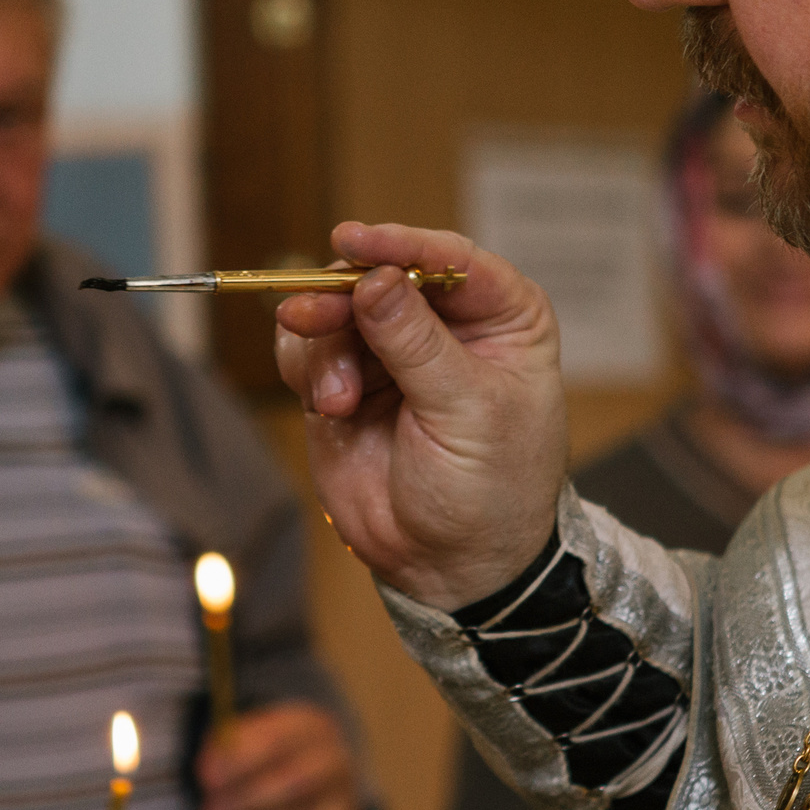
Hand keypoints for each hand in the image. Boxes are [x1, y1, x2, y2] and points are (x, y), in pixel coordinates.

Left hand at [198, 702, 362, 809]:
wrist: (314, 775)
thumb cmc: (267, 754)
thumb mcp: (247, 736)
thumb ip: (224, 748)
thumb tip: (208, 771)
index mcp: (311, 728)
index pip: (277, 742)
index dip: (241, 762)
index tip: (206, 780)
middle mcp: (336, 764)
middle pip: (296, 782)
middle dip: (246, 800)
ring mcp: (343, 804)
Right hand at [274, 223, 570, 608]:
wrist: (451, 566)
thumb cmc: (490, 491)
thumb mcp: (467, 412)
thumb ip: (417, 343)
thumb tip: (374, 278)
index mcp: (502, 318)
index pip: (450, 259)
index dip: (401, 245)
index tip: (356, 243)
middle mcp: (445, 325)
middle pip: (380, 276)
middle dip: (343, 296)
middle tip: (311, 316)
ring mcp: (390, 354)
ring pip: (336, 309)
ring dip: (325, 346)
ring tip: (337, 401)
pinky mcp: (345, 384)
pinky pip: (308, 350)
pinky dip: (307, 368)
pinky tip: (329, 409)